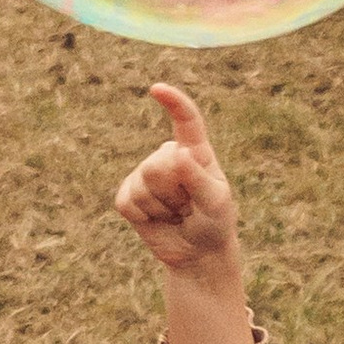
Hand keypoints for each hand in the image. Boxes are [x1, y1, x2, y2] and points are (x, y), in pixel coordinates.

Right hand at [114, 83, 238, 272]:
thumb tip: (178, 154)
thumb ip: (198, 179)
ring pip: (142, 186)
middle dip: (173, 194)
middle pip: (157, 166)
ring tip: (176, 214)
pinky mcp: (127, 195)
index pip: (185, 121)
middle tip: (188, 207)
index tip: (157, 89)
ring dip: (161, 209)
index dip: (172, 103)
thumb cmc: (214, 223)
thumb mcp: (216, 203)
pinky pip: (127, 202)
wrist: (198, 254)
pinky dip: (144, 217)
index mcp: (195, 151)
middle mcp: (167, 157)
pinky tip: (157, 220)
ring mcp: (144, 175)